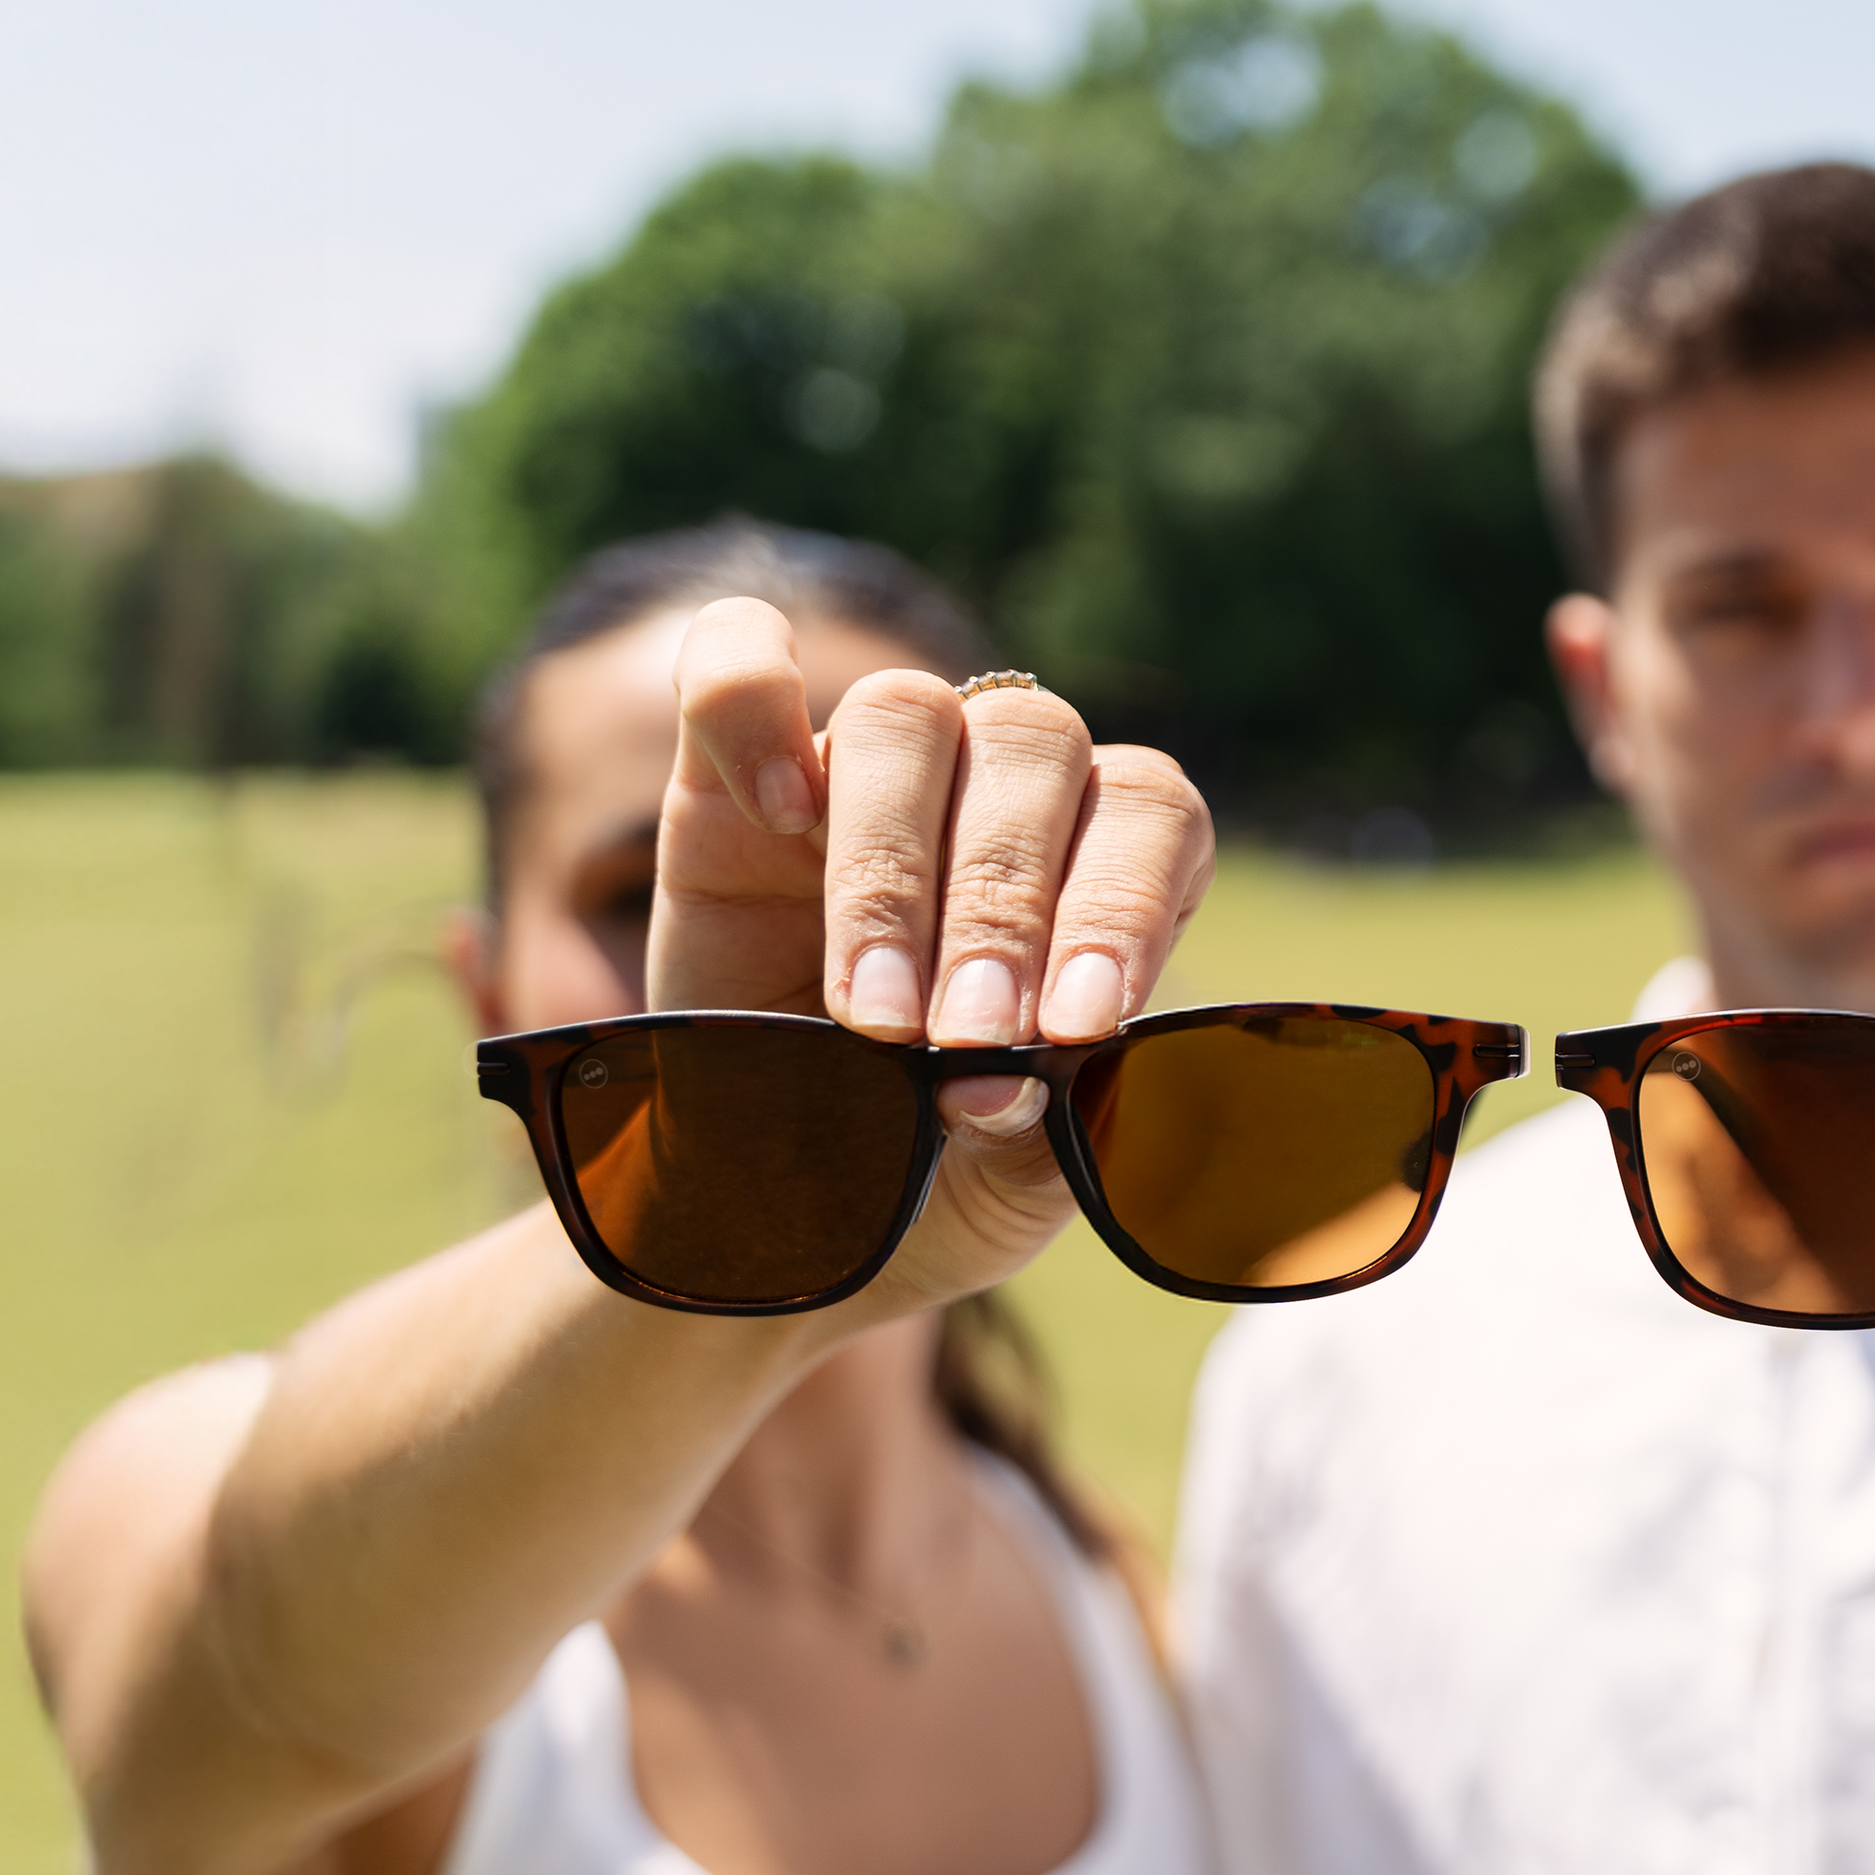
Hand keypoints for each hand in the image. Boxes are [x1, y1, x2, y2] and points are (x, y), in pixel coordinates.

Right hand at [648, 601, 1218, 1329]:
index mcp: (1106, 857)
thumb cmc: (934, 1178)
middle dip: (1005, 910)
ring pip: (904, 713)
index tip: (1079, 1028)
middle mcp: (997, 786)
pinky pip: (735, 658)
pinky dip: (751, 706)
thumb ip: (1044, 1125)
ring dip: (893, 866)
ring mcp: (860, 771)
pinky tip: (776, 810)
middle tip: (969, 1040)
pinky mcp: (724, 779)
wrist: (785, 1216)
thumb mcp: (1014, 1178)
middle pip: (1033, 748)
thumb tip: (1019, 1079)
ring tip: (872, 1012)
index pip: (1149, 813)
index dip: (1121, 906)